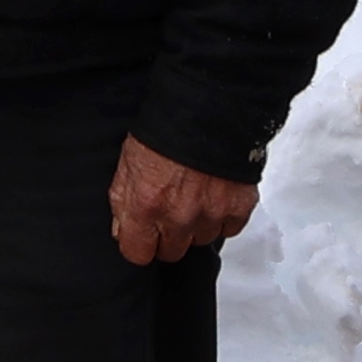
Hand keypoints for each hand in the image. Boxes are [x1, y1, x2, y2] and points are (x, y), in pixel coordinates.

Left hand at [108, 139, 254, 267]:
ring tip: (194, 196)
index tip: (143, 235)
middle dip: (168, 236)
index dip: (140, 243)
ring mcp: (211, 215)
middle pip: (172, 252)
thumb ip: (123, 203)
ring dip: (197, 225)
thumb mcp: (127, 163)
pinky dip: (223, 216)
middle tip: (171, 209)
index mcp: (146, 207)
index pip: (138, 254)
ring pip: (201, 240)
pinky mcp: (239, 207)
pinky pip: (229, 228)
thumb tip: (123, 231)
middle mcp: (179, 217)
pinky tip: (215, 195)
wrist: (207, 107)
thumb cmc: (166, 129)